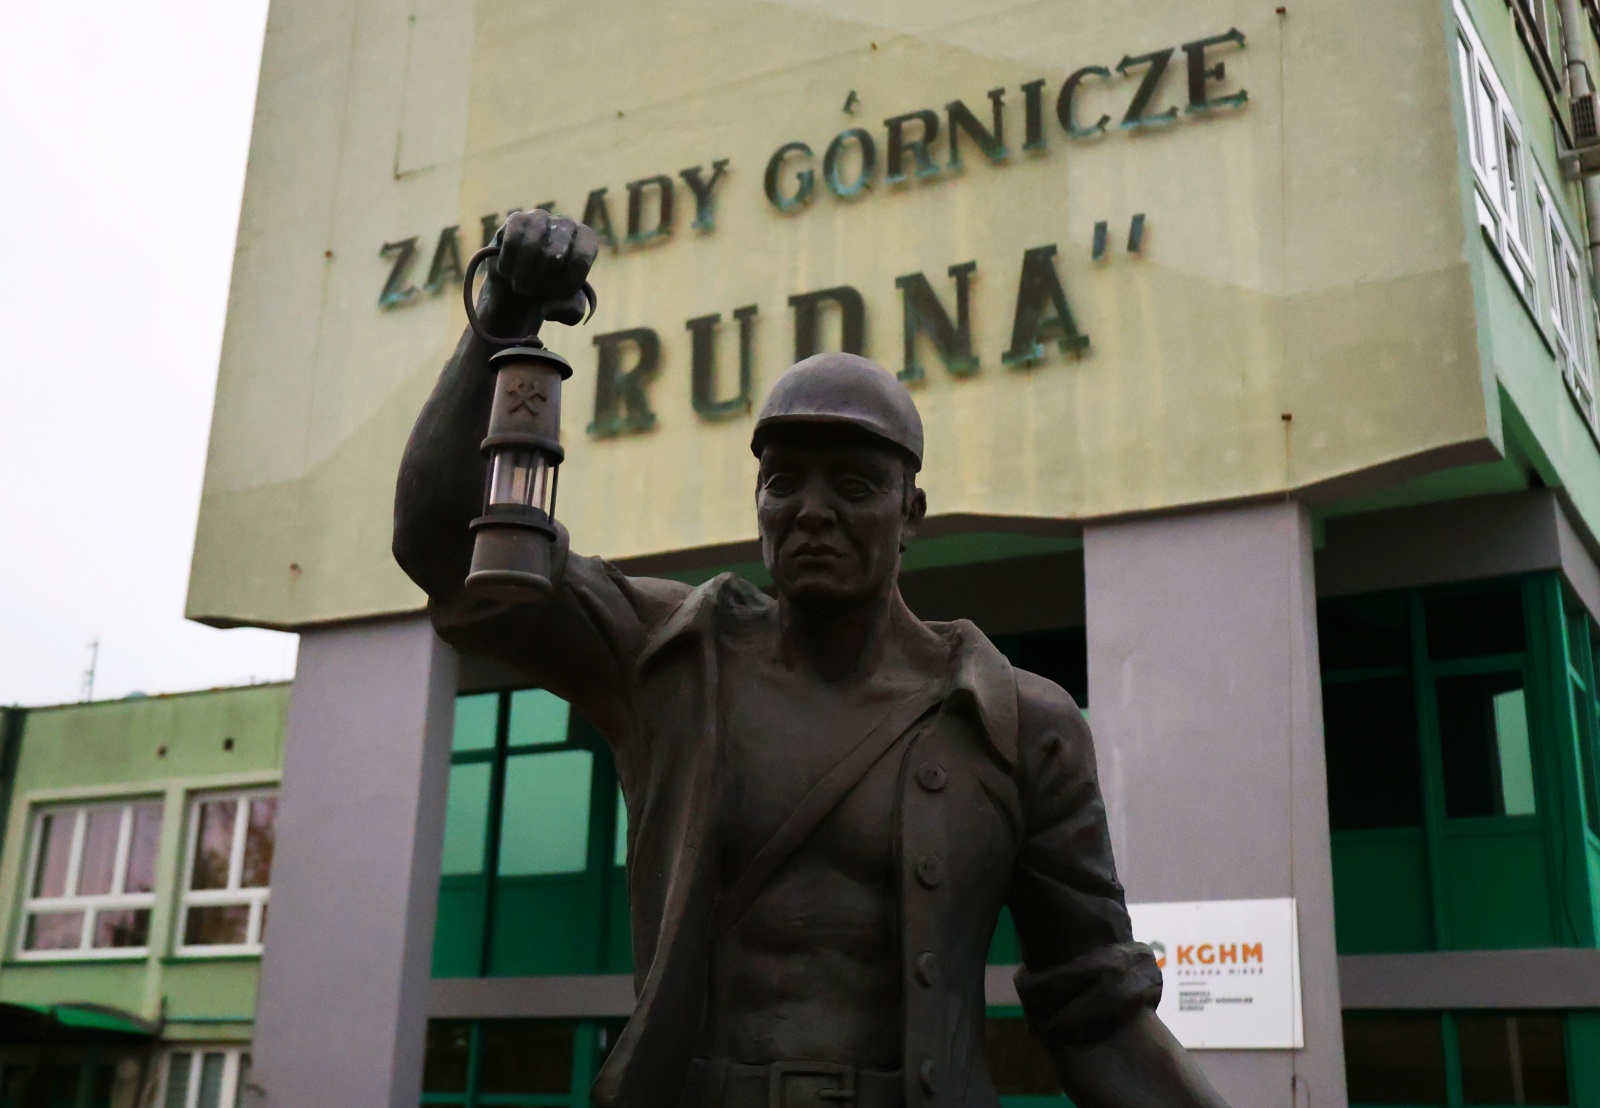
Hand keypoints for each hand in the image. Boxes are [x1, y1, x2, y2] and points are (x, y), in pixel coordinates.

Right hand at [483, 210, 599, 327]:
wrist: (521, 281)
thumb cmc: (550, 291)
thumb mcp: (568, 308)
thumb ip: (572, 311)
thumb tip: (551, 307)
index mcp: (587, 240)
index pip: (581, 259)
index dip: (567, 283)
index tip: (556, 294)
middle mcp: (567, 224)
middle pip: (554, 255)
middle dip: (541, 282)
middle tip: (533, 292)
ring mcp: (541, 217)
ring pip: (532, 247)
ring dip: (523, 276)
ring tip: (520, 285)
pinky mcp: (517, 219)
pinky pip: (512, 241)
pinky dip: (508, 263)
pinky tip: (507, 271)